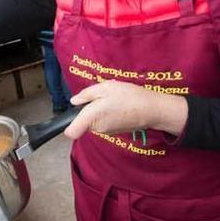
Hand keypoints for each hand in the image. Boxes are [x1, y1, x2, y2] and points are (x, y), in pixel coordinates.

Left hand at [63, 80, 187, 139]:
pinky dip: (108, 115)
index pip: (71, 132)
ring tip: (113, 100)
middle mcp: (97, 129)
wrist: (152, 110)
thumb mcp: (105, 88)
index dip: (67, 125)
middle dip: (89, 110)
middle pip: (83, 121)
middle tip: (102, 97)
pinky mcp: (115, 132)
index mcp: (91, 118)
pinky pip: (104, 123)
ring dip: (99, 111)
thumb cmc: (128, 96)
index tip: (74, 114)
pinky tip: (119, 106)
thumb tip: (74, 101)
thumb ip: (86, 95)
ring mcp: (106, 132)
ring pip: (94, 121)